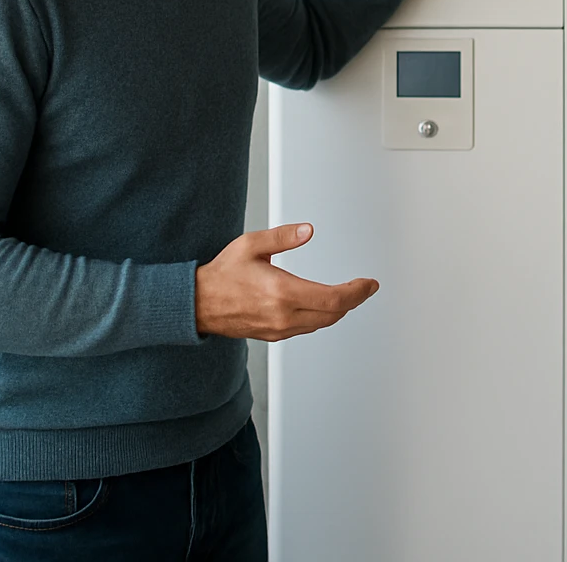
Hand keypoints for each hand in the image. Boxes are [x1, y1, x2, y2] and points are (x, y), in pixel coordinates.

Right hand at [194, 224, 378, 341]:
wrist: (197, 304)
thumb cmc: (221, 274)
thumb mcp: (250, 245)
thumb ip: (282, 237)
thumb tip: (308, 231)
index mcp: (282, 292)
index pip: (334, 299)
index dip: (357, 292)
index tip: (369, 284)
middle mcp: (283, 315)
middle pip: (333, 314)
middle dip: (353, 300)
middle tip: (364, 288)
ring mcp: (279, 329)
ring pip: (321, 323)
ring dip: (338, 310)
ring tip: (348, 295)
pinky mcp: (274, 335)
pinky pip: (307, 328)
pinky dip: (321, 317)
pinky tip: (324, 306)